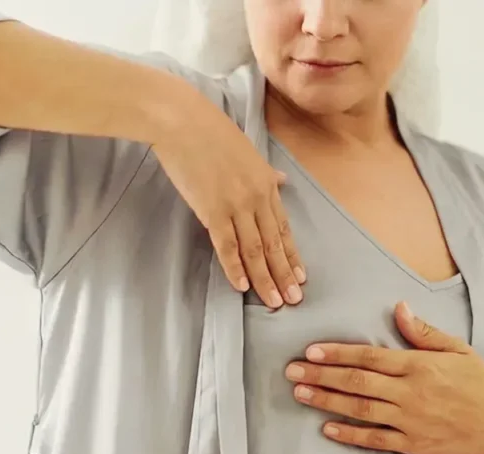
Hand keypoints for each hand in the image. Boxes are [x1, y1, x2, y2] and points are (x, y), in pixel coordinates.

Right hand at [152, 87, 304, 307]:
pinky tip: (243, 286)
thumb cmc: (211, 132)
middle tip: (295, 300)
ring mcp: (236, 206)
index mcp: (266, 183)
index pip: (283, 228)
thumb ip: (266, 172)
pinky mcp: (212, 211)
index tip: (301, 277)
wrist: (182, 121)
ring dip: (266, 279)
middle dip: (285, 274)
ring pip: (255, 250)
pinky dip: (235, 268)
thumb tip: (281, 181)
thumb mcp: (248, 150)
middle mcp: (256, 197)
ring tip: (274, 301)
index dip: (292, 255)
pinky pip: (227, 246)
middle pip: (273, 244)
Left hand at [283, 302, 483, 453]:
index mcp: (419, 366)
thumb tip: (399, 308)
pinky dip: (350, 435)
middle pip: (357, 382)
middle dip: (321, 376)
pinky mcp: (413, 444)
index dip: (338, 353)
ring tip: (301, 394)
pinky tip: (327, 429)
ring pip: (361, 410)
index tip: (311, 351)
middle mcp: (411, 392)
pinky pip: (375, 440)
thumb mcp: (458, 349)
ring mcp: (410, 420)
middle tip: (291, 372)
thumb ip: (424, 332)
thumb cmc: (481, 383)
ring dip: (327, 402)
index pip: (370, 356)